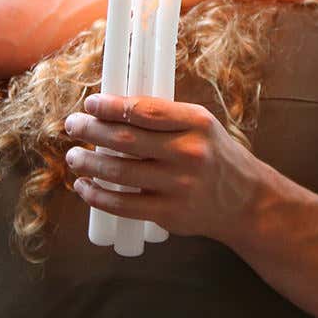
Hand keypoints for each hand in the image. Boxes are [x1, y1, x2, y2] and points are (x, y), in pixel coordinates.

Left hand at [63, 93, 269, 242]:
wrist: (245, 202)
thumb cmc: (215, 157)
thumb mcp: (202, 126)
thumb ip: (164, 117)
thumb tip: (112, 109)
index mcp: (197, 123)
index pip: (145, 110)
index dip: (111, 106)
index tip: (90, 103)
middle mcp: (189, 153)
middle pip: (126, 139)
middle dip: (91, 130)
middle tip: (72, 125)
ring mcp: (178, 186)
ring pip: (119, 171)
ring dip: (88, 162)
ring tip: (73, 156)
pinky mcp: (169, 213)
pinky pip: (123, 204)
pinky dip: (97, 195)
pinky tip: (83, 186)